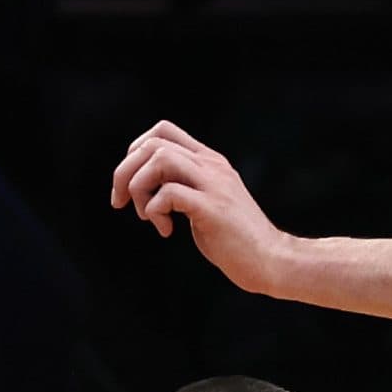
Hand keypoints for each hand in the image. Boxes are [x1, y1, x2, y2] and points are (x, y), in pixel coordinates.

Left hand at [110, 122, 288, 293]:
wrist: (271, 260)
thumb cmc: (236, 240)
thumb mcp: (208, 203)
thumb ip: (185, 188)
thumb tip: (150, 190)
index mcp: (210, 161)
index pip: (162, 131)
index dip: (135, 153)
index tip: (129, 185)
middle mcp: (211, 165)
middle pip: (152, 143)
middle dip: (125, 172)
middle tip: (120, 202)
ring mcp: (214, 184)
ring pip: (159, 159)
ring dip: (138, 188)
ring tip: (146, 216)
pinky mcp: (212, 208)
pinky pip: (169, 193)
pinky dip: (154, 209)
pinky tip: (166, 230)